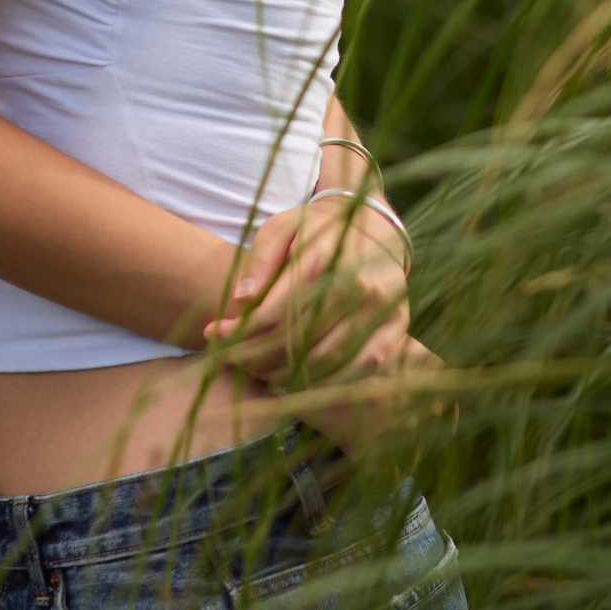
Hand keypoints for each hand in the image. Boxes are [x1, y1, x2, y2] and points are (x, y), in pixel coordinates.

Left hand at [209, 194, 411, 389]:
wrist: (374, 226)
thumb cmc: (316, 230)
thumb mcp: (281, 227)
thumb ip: (260, 259)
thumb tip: (241, 299)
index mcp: (324, 259)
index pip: (274, 312)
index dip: (240, 332)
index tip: (213, 334)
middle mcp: (356, 286)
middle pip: (297, 342)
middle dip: (256, 359)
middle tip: (231, 360)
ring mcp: (380, 310)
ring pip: (325, 362)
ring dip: (286, 377)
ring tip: (260, 373)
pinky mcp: (397, 328)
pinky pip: (360, 369)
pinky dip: (327, 383)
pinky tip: (300, 381)